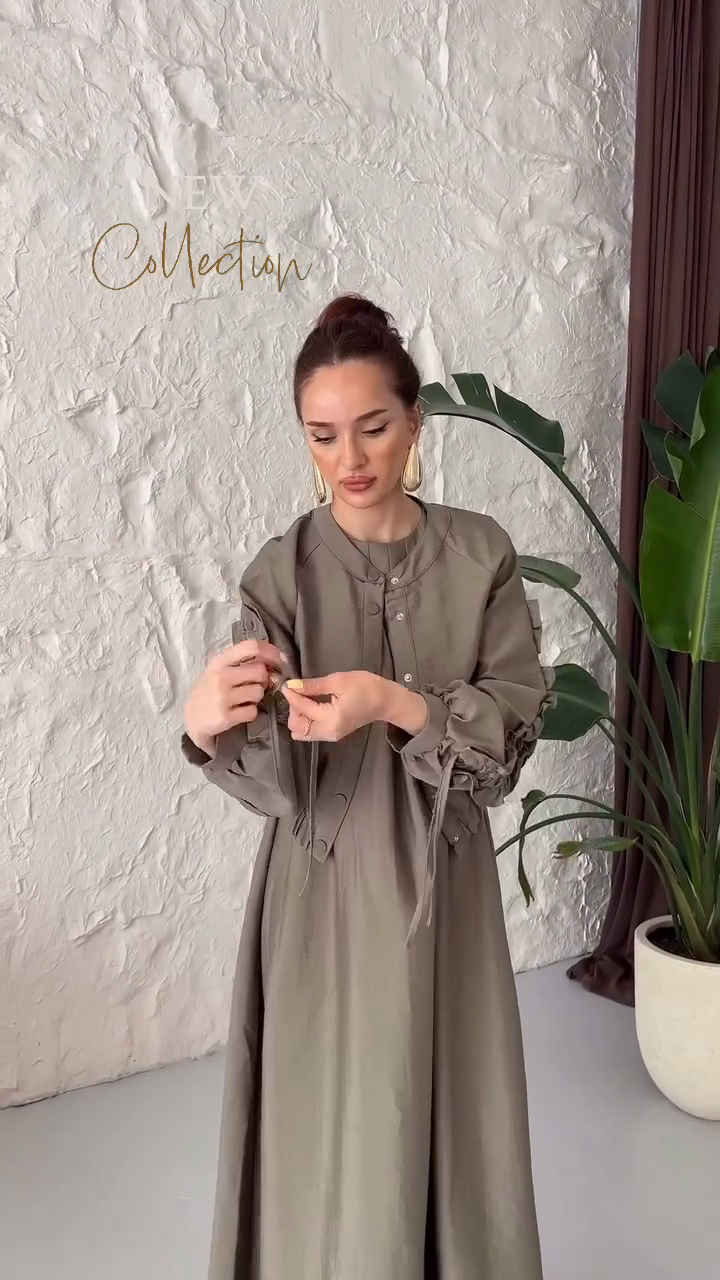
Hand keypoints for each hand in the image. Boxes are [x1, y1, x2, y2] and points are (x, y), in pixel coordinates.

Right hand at [184, 638, 289, 752]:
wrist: (192, 720)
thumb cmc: (210, 692)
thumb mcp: (219, 671)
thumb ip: (242, 663)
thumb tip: (276, 661)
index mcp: (220, 661)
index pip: (251, 646)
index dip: (271, 652)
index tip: (281, 660)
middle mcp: (221, 676)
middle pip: (260, 671)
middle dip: (264, 680)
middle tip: (258, 686)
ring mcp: (223, 696)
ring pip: (258, 692)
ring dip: (257, 698)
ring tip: (244, 700)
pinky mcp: (226, 716)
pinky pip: (253, 711)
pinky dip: (251, 713)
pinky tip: (239, 712)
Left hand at [282, 670, 390, 740]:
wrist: (385, 700)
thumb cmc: (366, 687)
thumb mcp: (338, 681)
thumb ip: (313, 685)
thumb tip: (293, 685)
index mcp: (330, 719)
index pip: (302, 709)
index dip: (292, 695)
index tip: (286, 684)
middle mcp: (328, 732)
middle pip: (296, 727)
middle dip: (294, 709)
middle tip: (299, 692)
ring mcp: (330, 736)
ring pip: (301, 732)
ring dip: (298, 716)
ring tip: (305, 699)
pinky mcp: (332, 734)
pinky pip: (310, 732)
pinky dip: (306, 721)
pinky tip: (311, 706)